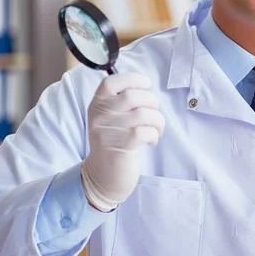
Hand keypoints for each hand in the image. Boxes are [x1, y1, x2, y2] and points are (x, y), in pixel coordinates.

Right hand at [81, 73, 164, 211]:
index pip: (110, 82)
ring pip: (144, 113)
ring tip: (156, 129)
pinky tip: (151, 140)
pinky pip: (146, 131)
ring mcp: (109, 131)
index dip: (133, 79)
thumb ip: (121, 102)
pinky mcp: (121, 146)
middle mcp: (99, 116)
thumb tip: (146, 87)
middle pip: (133, 96)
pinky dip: (155, 134)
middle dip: (152, 102)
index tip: (146, 85)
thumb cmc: (114, 142)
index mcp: (96, 105)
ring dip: (158, 120)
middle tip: (154, 114)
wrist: (103, 177)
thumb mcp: (110, 119)